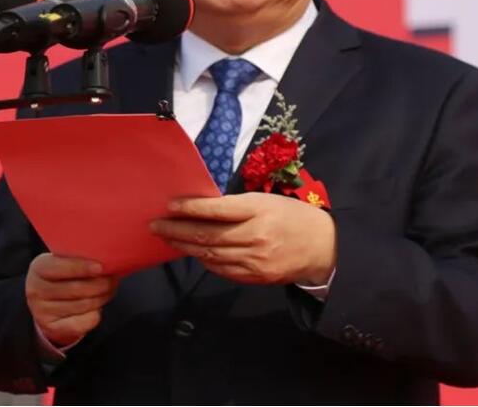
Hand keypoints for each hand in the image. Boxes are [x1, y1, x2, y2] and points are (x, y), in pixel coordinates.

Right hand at [25, 254, 117, 346]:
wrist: (45, 302)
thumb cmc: (61, 275)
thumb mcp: (62, 261)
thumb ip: (78, 258)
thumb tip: (107, 259)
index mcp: (38, 268)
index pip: (59, 267)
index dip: (81, 267)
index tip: (100, 267)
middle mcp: (36, 290)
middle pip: (75, 289)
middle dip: (100, 284)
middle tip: (113, 279)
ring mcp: (42, 312)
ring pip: (83, 305)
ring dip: (102, 297)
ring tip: (109, 289)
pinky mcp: (52, 328)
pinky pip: (84, 322)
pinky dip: (96, 314)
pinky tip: (97, 306)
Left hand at [150, 193, 336, 285]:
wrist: (322, 247)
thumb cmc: (292, 216)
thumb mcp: (268, 201)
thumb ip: (238, 205)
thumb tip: (202, 207)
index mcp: (259, 210)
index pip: (217, 210)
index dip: (190, 208)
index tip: (170, 205)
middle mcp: (254, 236)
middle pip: (207, 235)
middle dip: (177, 230)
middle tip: (156, 225)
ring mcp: (253, 260)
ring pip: (210, 254)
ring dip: (184, 246)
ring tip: (167, 238)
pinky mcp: (254, 277)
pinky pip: (221, 269)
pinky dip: (203, 260)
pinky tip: (192, 252)